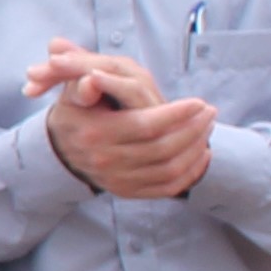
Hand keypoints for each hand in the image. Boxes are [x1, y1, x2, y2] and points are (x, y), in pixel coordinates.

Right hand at [27, 40, 213, 199]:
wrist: (61, 147)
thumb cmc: (76, 112)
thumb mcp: (72, 92)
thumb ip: (84, 84)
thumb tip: (92, 79)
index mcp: (96, 133)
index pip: (145, 126)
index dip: (176, 114)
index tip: (198, 102)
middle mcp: (106, 161)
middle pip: (163, 149)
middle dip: (193, 129)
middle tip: (209, 112)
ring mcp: (117, 180)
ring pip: (169, 169)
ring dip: (195, 148)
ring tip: (207, 128)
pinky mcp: (127, 192)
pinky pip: (167, 188)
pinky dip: (190, 173)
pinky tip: (201, 154)